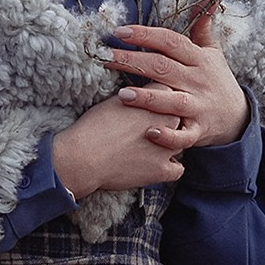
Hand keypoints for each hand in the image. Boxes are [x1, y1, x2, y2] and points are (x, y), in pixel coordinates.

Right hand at [50, 91, 188, 199]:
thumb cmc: (93, 127)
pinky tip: (158, 165)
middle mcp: (167, 120)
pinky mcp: (161, 169)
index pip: (169, 94)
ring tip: (150, 148)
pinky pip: (177, 170)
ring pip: (180, 143)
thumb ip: (136, 97)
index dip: (159, 102)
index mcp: (155, 99)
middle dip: (168, 122)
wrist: (84, 156)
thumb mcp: (115, 101)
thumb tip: (140, 96)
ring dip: (169, 145)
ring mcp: (167, 146)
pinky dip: (169, 168)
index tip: (150, 108)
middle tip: (150, 129)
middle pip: (179, 118)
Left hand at [101, 3, 249, 154]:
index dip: (146, 35)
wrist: (237, 118)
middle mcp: (198, 80)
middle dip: (133, 61)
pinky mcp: (198, 130)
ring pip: (172, 100)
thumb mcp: (213, 52)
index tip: (120, 32)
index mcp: (198, 58)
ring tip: (123, 95)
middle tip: (105, 57)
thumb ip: (203, 26)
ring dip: (148, 97)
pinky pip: (183, 135)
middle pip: (164, 67)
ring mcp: (198, 106)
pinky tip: (149, 132)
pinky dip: (168, 136)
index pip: (171, 41)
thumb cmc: (216, 81)